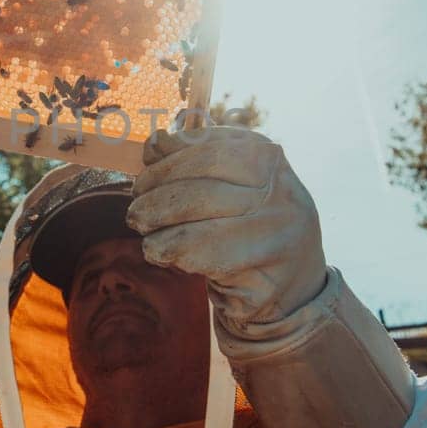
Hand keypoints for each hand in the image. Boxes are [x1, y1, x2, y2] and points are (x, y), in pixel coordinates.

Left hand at [125, 126, 328, 341]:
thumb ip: (195, 160)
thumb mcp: (232, 184)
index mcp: (270, 163)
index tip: (145, 170)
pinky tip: (161, 253)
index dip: (170, 160)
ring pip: (199, 228)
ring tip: (143, 230)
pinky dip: (171, 253)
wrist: (291, 285)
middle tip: (136, 210)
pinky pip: (203, 261)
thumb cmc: (249, 225)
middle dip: (157, 198)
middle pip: (202, 190)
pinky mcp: (264, 277)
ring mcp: (277, 238)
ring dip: (158, 228)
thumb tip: (156, 142)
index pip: (211, 151)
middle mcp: (282, 196)